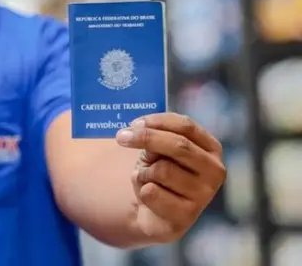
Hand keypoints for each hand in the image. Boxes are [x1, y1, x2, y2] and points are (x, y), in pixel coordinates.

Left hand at [115, 113, 226, 242]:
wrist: (156, 212)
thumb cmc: (160, 174)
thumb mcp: (159, 151)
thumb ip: (156, 138)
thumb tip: (138, 129)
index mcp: (211, 148)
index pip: (186, 126)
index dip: (157, 121)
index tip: (134, 123)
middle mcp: (215, 170)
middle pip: (179, 145)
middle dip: (146, 138)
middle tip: (121, 137)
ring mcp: (204, 195)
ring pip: (163, 170)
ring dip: (144, 172)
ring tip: (147, 179)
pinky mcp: (187, 215)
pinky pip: (152, 193)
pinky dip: (142, 191)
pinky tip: (150, 197)